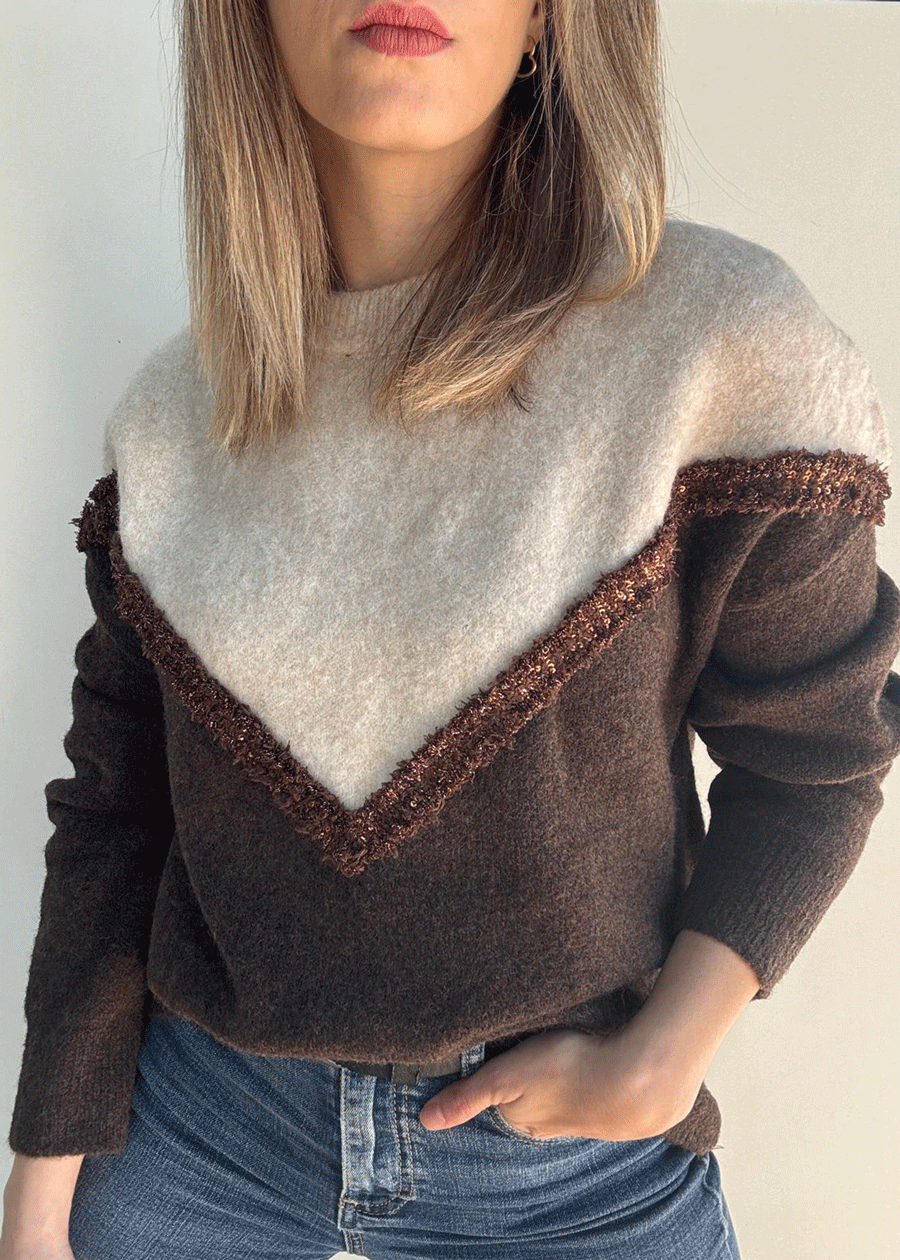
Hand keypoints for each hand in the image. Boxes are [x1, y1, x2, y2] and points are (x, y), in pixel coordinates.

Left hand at [417, 1026, 706, 1140]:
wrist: (639, 1078)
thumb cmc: (568, 1071)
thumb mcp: (506, 1078)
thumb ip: (467, 1096)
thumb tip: (425, 1121)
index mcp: (526, 1122)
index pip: (501, 1096)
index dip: (500, 1069)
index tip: (505, 1045)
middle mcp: (556, 1125)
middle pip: (533, 1094)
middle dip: (532, 1072)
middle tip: (537, 1041)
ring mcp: (591, 1114)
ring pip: (565, 1088)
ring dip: (565, 1069)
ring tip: (565, 1043)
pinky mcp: (618, 1097)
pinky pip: (597, 1081)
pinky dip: (594, 1068)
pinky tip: (596, 1051)